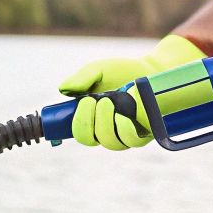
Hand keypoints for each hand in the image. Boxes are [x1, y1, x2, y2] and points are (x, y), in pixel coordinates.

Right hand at [57, 35, 207, 149]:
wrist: (150, 69)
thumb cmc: (122, 72)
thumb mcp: (98, 71)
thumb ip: (81, 79)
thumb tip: (62, 89)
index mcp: (92, 119)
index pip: (80, 133)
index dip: (77, 124)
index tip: (84, 102)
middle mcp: (107, 130)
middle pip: (90, 140)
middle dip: (90, 120)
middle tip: (96, 99)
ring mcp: (125, 134)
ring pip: (110, 142)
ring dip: (105, 123)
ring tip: (109, 101)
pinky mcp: (144, 134)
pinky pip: (132, 141)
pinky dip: (125, 129)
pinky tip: (123, 115)